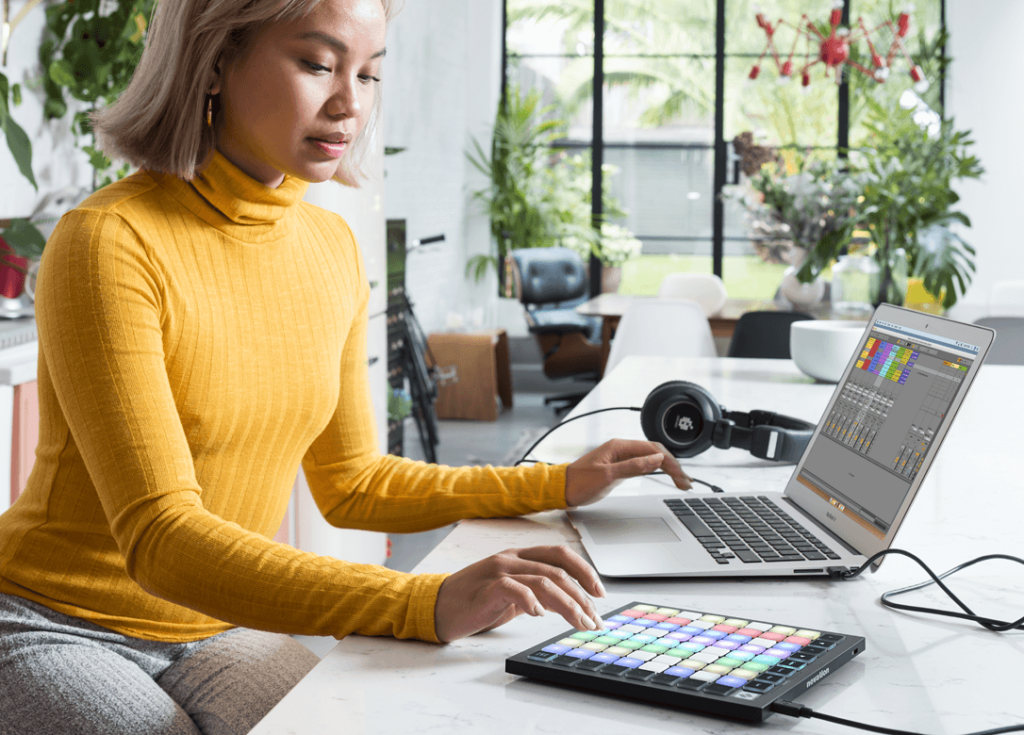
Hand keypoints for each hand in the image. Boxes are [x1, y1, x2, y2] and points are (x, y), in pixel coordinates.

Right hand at [434, 545, 605, 642]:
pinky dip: (532, 601)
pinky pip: (515, 589)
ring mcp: (498, 571)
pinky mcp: (486, 588)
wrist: (437, 607)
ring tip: (578, 623)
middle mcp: (511, 558)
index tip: (600, 593)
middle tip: (593, 619)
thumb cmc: (475, 602)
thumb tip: (569, 603)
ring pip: (544, 580)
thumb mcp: (512, 595)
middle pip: (558, 570)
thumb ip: (537, 593)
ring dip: (567, 604)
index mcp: (519, 556)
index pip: (560, 554)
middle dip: (581, 596)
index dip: (584, 570)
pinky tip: (540, 615)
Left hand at [565, 438, 691, 506]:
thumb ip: (633, 467)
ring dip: (667, 469)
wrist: (561, 489)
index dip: (671, 463)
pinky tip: (665, 475)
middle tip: (686, 482)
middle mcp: (621, 449)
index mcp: (619, 446)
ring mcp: (620, 458)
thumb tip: (657, 460)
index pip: (653, 450)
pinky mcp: (619, 468)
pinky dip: (656, 471)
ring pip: (650, 459)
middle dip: (673, 466)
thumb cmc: (579, 482)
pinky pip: (642, 465)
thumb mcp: (607, 476)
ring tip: (681, 481)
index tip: (681, 476)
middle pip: (655, 453)